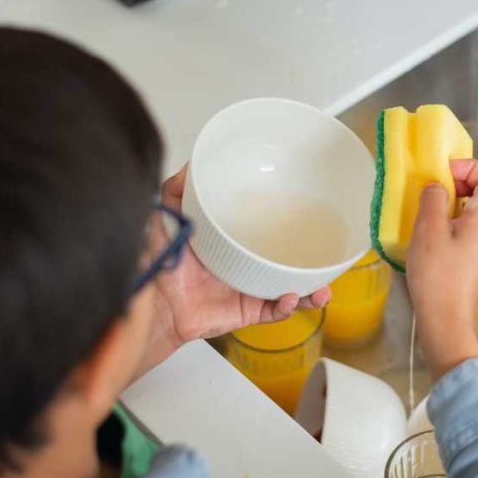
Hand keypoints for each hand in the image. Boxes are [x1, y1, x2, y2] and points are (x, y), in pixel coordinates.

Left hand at [135, 166, 330, 377]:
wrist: (151, 302)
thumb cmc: (156, 263)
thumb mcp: (166, 216)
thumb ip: (176, 189)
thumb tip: (192, 164)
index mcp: (228, 243)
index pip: (262, 230)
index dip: (284, 224)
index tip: (304, 211)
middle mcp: (241, 266)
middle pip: (283, 262)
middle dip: (308, 260)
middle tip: (326, 251)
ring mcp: (245, 290)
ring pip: (287, 290)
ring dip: (309, 290)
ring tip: (323, 286)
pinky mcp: (244, 312)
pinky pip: (273, 313)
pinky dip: (286, 307)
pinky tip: (292, 297)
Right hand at [406, 159, 477, 380]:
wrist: (445, 316)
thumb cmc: (438, 275)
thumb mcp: (429, 229)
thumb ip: (434, 199)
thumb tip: (438, 186)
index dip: (470, 167)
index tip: (444, 172)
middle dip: (470, 178)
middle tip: (445, 183)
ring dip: (464, 196)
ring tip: (438, 202)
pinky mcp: (476, 254)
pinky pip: (476, 222)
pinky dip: (460, 213)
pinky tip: (437, 223)